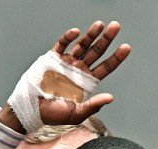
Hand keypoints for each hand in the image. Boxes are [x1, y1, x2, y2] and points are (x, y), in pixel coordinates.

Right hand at [0, 21, 130, 131]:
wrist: (31, 109)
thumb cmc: (54, 115)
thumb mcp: (76, 114)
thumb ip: (93, 106)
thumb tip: (110, 97)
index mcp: (87, 82)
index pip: (106, 67)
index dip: (116, 57)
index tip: (126, 47)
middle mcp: (79, 70)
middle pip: (96, 51)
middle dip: (106, 39)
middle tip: (116, 26)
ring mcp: (66, 63)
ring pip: (82, 45)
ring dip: (91, 34)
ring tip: (100, 24)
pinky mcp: (52, 58)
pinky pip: (62, 44)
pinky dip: (68, 38)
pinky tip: (76, 32)